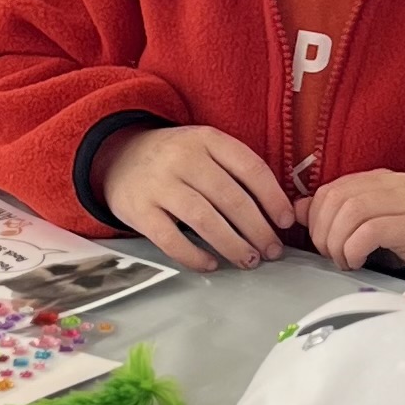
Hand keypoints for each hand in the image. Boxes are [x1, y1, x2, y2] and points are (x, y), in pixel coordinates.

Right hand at [97, 122, 292, 270]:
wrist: (118, 157)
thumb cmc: (175, 159)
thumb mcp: (205, 148)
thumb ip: (235, 169)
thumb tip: (276, 210)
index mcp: (207, 139)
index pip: (250, 168)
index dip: (273, 198)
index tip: (286, 222)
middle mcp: (183, 159)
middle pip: (231, 198)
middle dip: (258, 229)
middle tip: (272, 251)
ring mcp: (159, 185)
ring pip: (204, 220)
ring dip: (232, 245)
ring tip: (249, 260)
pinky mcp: (139, 211)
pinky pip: (170, 239)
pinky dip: (194, 255)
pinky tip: (212, 264)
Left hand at [304, 168, 404, 269]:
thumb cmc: (397, 236)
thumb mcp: (363, 220)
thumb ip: (332, 211)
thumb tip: (297, 211)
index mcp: (375, 179)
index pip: (332, 190)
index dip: (315, 217)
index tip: (319, 239)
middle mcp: (391, 184)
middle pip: (338, 199)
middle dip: (323, 232)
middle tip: (329, 254)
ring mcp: (404, 203)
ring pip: (352, 212)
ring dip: (337, 243)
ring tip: (342, 260)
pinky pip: (370, 232)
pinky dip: (354, 249)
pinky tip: (357, 261)